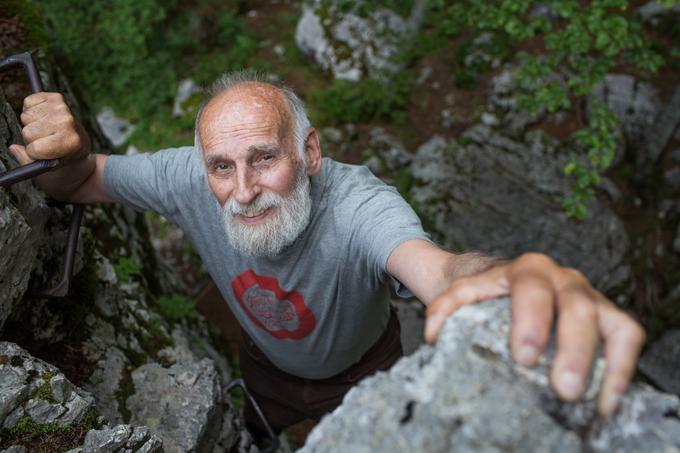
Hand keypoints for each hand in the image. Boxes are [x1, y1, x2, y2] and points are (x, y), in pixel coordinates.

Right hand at [8, 92, 87, 164]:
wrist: (80, 143)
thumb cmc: (62, 155)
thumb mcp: (48, 167)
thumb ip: (28, 160)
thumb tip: (14, 148)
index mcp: (70, 142)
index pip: (35, 148)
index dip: (34, 153)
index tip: (43, 152)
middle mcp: (68, 122)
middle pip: (27, 132)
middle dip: (32, 138)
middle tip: (46, 140)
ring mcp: (63, 108)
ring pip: (25, 116)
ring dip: (32, 123)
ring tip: (47, 130)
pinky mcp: (56, 97)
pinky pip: (27, 102)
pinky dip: (31, 109)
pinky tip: (44, 118)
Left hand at [423, 252, 644, 416]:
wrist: (499, 281)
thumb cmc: (482, 292)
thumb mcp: (458, 292)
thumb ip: (444, 307)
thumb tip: (433, 335)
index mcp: (527, 269)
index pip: (532, 290)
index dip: (531, 321)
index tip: (523, 357)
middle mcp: (564, 278)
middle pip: (577, 307)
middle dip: (573, 349)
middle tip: (562, 388)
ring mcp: (591, 296)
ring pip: (614, 322)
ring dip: (607, 363)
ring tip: (590, 401)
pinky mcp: (608, 317)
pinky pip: (627, 338)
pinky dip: (623, 370)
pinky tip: (606, 402)